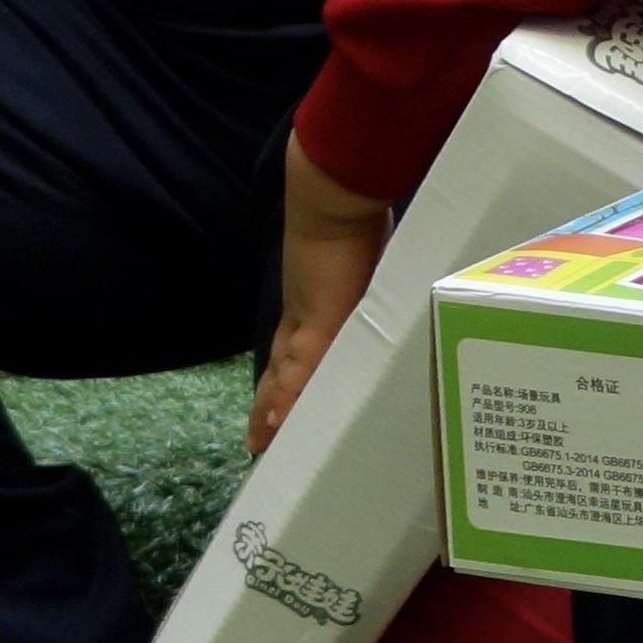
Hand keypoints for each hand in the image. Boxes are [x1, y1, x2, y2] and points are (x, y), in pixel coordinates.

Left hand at [254, 138, 391, 454]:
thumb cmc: (356, 222)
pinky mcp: (318, 321)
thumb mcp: (368, 260)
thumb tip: (384, 285)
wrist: (333, 199)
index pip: (291, 353)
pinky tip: (277, 425)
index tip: (271, 411)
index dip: (281, 382)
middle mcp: (303, 318)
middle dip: (269, 406)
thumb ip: (371, 280)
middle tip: (258, 443)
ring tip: (262, 443)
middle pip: (279, 371)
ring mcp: (307, 321)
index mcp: (313, 305)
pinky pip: (300, 370)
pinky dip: (287, 398)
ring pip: (283, 378)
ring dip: (272, 410)